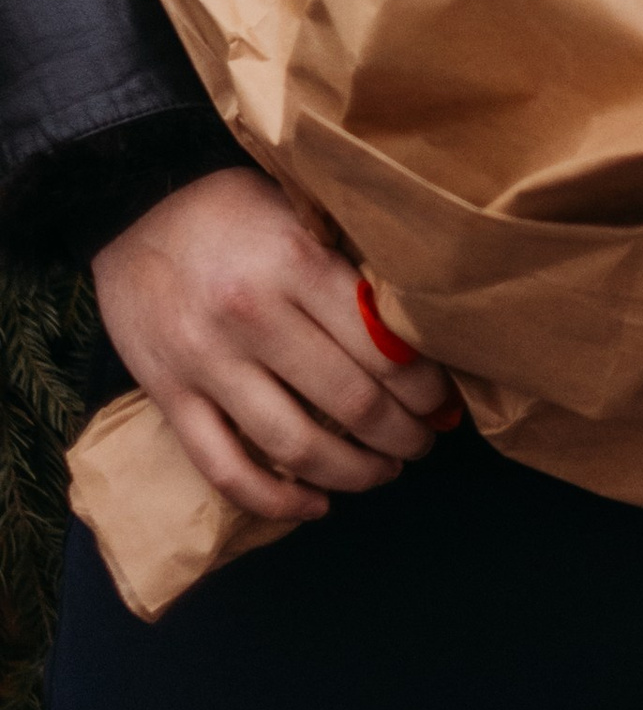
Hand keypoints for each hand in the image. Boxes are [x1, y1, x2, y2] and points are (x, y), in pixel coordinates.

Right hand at [91, 172, 457, 524]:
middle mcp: (253, 317)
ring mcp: (208, 364)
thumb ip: (348, 267)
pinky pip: (226, 470)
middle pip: (352, 403)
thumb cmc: (231, 207)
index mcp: (296, 263)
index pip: (383, 346)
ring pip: (297, 446)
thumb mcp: (299, 211)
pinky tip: (316, 504)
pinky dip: (277, 501)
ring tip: (387, 470)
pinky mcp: (170, 399)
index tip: (444, 398)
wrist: (130, 206)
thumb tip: (417, 327)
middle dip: (404, 433)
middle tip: (427, 437)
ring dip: (356, 472)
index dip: (426, 385)